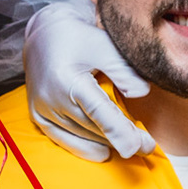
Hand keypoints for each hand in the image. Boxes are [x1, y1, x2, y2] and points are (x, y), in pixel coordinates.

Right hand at [24, 1, 153, 161]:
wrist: (43, 36)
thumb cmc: (78, 38)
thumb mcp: (104, 45)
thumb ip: (124, 69)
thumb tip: (141, 93)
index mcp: (68, 80)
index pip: (99, 112)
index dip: (120, 132)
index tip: (139, 147)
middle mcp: (52, 99)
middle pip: (94, 128)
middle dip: (124, 139)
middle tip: (149, 145)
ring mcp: (42, 111)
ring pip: (82, 136)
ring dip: (108, 143)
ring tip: (135, 145)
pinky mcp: (38, 117)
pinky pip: (64, 140)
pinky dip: (85, 148)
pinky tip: (105, 152)